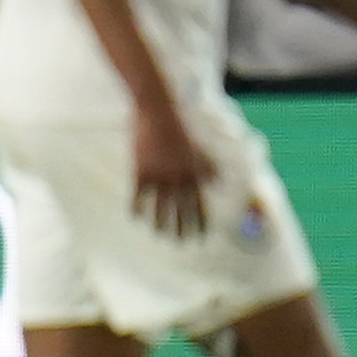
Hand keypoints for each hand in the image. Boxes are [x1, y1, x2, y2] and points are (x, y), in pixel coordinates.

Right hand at [133, 98, 217, 238]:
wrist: (159, 113)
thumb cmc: (181, 129)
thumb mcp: (200, 148)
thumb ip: (209, 167)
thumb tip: (220, 183)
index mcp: (194, 173)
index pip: (199, 203)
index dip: (199, 221)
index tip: (201, 235)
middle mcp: (178, 178)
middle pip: (180, 209)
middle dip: (180, 228)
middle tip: (180, 243)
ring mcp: (158, 176)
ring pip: (158, 206)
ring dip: (159, 223)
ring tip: (159, 234)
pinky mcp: (140, 171)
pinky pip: (138, 196)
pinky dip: (137, 208)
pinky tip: (136, 218)